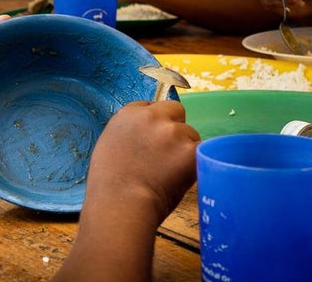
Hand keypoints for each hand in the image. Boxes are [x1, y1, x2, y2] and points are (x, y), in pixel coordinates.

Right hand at [86, 101, 198, 220]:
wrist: (121, 204)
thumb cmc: (110, 184)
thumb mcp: (108, 145)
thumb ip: (129, 132)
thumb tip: (146, 136)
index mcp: (128, 114)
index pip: (151, 106)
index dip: (154, 123)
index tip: (153, 139)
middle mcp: (150, 117)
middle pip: (175, 111)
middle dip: (175, 127)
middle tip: (167, 154)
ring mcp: (171, 132)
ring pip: (190, 133)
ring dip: (185, 148)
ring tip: (170, 172)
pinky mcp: (190, 150)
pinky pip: (203, 150)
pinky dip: (198, 161)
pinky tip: (185, 175)